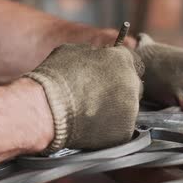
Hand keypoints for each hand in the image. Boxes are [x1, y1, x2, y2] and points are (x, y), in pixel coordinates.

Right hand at [25, 44, 143, 152]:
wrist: (47, 109)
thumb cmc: (55, 78)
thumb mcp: (73, 51)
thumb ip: (94, 53)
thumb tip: (99, 55)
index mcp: (122, 60)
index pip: (133, 63)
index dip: (120, 70)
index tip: (111, 77)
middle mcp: (132, 83)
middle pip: (134, 87)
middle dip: (121, 90)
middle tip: (99, 97)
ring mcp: (131, 109)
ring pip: (129, 109)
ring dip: (115, 110)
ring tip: (91, 112)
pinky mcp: (124, 131)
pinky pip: (121, 128)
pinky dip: (110, 129)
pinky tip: (92, 125)